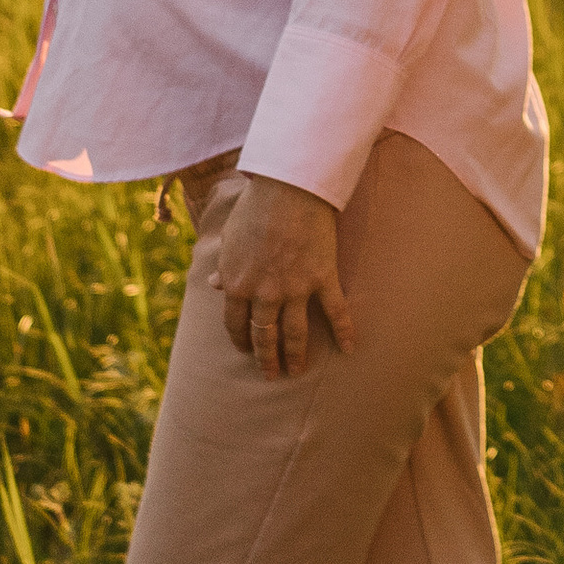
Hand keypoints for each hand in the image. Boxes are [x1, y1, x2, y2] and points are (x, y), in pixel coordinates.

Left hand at [215, 174, 353, 377]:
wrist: (288, 188)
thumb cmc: (255, 207)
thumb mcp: (230, 238)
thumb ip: (224, 266)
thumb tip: (215, 285)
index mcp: (237, 283)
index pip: (235, 323)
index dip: (240, 340)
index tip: (245, 351)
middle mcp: (264, 292)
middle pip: (264, 335)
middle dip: (266, 359)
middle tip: (270, 375)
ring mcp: (295, 288)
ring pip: (294, 332)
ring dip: (295, 355)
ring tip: (296, 371)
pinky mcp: (323, 278)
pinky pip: (335, 311)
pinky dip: (343, 331)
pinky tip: (348, 349)